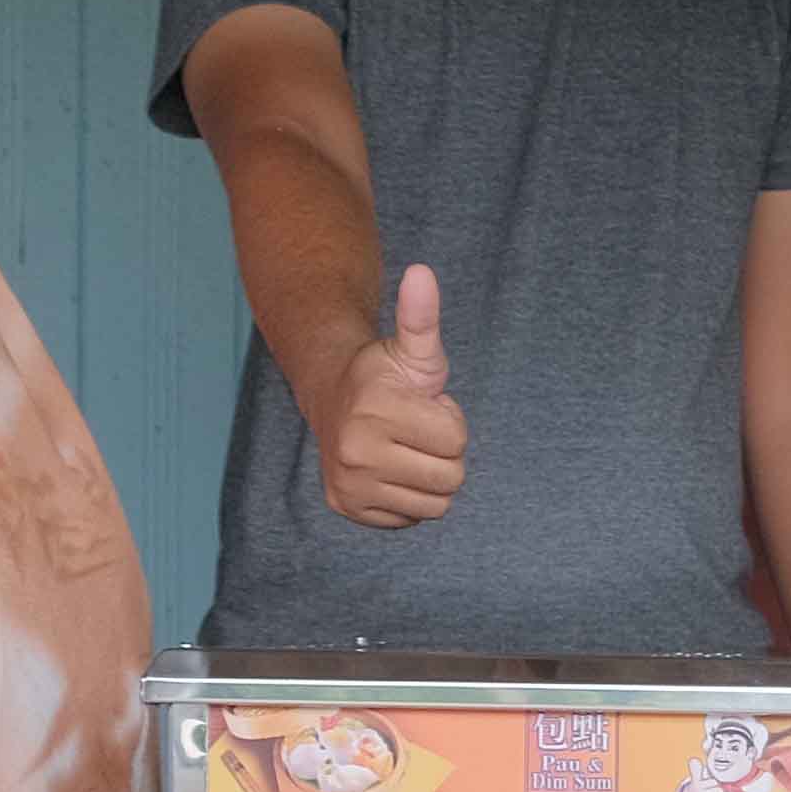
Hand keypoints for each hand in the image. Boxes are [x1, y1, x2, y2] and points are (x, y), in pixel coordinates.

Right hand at [314, 263, 468, 526]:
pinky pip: (410, 519)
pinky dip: (408, 498)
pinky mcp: (348, 507)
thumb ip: (422, 316)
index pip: (457, 441)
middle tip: (414, 429)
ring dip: (429, 478)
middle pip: (450, 477)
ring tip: (404, 448)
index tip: (422, 405)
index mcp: (376, 411)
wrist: (333, 396)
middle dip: (442, 452)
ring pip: (435, 505)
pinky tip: (391, 469)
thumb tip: (422, 272)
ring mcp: (350, 485)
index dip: (449, 420)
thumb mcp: (412, 347)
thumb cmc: (386, 373)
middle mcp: (356, 452)